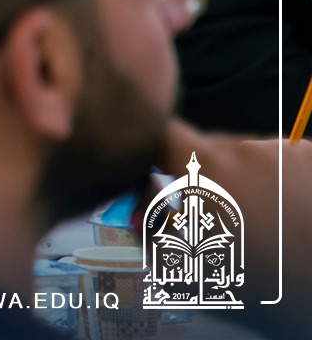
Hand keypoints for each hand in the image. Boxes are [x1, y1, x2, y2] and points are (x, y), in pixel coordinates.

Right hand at [161, 119, 311, 332]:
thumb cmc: (281, 293)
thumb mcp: (199, 277)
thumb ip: (154, 239)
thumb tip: (138, 213)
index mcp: (212, 173)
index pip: (163, 135)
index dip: (152, 155)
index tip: (154, 180)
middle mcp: (249, 150)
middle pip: (208, 147)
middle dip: (205, 180)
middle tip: (217, 220)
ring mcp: (289, 151)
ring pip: (248, 157)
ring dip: (245, 183)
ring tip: (263, 225)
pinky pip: (283, 163)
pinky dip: (279, 184)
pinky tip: (289, 218)